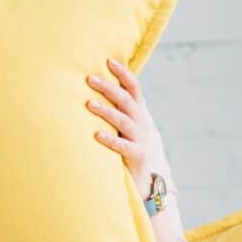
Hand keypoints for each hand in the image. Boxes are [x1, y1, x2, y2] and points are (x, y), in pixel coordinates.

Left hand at [86, 57, 171, 200]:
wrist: (153, 180)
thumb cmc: (137, 148)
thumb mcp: (134, 125)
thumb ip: (126, 108)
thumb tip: (116, 86)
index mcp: (140, 113)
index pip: (134, 88)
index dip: (123, 74)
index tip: (109, 61)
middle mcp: (142, 124)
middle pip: (127, 101)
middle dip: (109, 88)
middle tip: (90, 78)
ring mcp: (141, 140)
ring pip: (123, 121)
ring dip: (106, 111)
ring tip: (89, 104)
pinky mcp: (137, 157)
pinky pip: (122, 147)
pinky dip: (110, 140)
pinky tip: (96, 135)